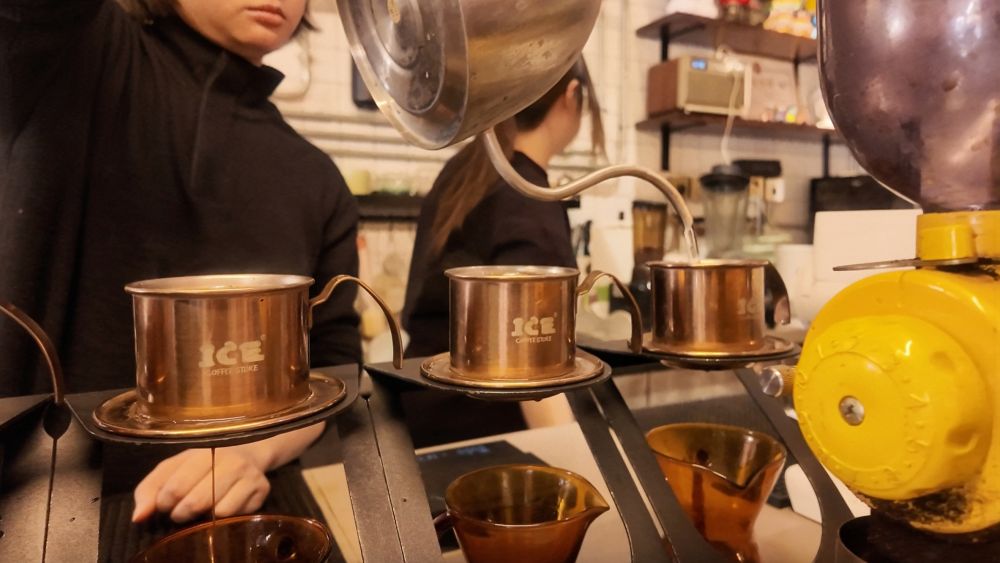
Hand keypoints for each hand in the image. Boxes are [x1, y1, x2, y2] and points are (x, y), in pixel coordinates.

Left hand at [130, 423, 323, 523]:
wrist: (248, 455)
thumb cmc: (203, 466)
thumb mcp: (173, 470)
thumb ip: (149, 491)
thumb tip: (138, 518)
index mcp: (200, 453)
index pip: (173, 488)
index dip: (164, 504)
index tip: (166, 505)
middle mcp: (227, 459)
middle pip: (195, 502)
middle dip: (182, 514)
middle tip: (182, 512)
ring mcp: (247, 473)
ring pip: (217, 511)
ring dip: (204, 517)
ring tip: (203, 509)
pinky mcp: (262, 488)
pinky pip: (235, 515)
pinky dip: (224, 517)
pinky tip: (223, 506)